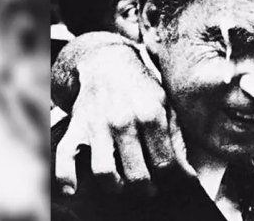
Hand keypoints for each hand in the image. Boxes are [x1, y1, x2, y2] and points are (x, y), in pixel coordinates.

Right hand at [54, 44, 191, 195]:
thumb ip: (177, 140)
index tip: (171, 184)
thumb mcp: (167, 106)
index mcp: (151, 115)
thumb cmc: (142, 89)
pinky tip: (72, 189)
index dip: (170, 181)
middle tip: (148, 188)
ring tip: (123, 185)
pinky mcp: (76, 126)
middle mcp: (124, 120)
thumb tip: (188, 175)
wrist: (107, 63)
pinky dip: (65, 176)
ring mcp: (98, 124)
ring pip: (104, 172)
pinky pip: (64, 155)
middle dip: (145, 189)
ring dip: (115, 187)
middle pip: (137, 174)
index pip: (164, 163)